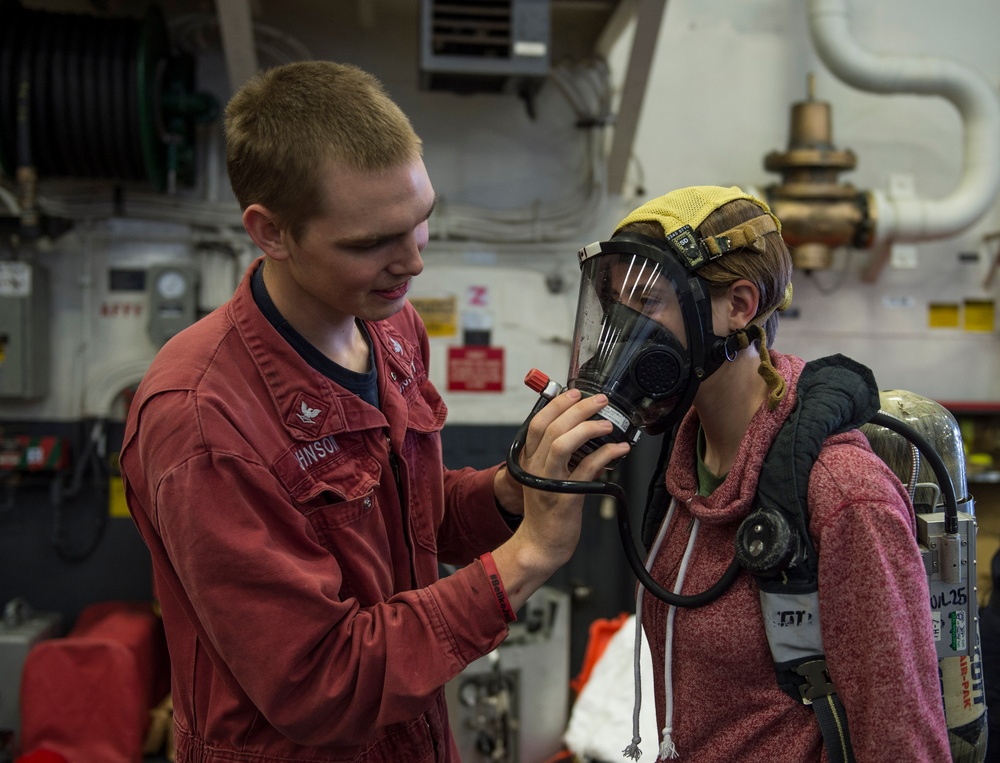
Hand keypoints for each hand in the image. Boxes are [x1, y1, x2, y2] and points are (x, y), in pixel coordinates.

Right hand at [489, 390, 629, 609]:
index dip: (557, 404)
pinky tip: (620, 449)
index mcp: (530, 459)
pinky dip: (605, 455)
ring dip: (587, 428)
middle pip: (551, 427)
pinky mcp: (566, 499)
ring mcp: (549, 483)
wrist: (540, 544)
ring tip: (607, 424)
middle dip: (577, 408)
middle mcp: (537, 468)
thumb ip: (554, 454)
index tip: (576, 393)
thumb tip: (579, 429)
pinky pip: (585, 470)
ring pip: (562, 444)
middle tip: (599, 401)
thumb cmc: (546, 510)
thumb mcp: (543, 476)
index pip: (538, 422)